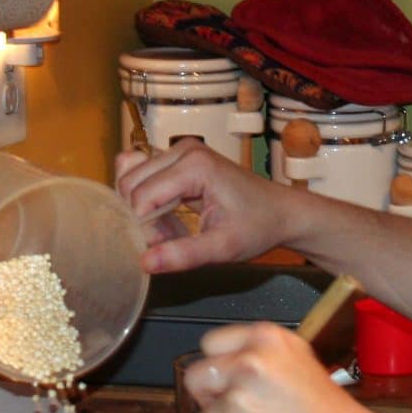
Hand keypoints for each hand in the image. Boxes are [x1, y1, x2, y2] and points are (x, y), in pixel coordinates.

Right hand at [114, 141, 293, 272]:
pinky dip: (147, 200)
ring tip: (174, 229)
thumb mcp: (223, 248)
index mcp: (194, 165)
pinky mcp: (177, 158)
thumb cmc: (258, 227)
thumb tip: (145, 262)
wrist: (280, 212)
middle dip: (143, 218)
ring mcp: (179, 150)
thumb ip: (184, 255)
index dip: (147, 229)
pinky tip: (169, 216)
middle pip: (131, 185)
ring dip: (144, 211)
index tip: (169, 246)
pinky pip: (142, 176)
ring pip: (131, 180)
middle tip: (171, 239)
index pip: (142, 198)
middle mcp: (183, 149)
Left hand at [184, 321, 385, 412]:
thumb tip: (223, 368)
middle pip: (197, 375)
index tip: (232, 380)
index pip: (211, 343)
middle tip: (242, 411)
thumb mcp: (300, 365)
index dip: (221, 366)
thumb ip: (261, 360)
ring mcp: (238, 396)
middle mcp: (250, 360)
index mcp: (269, 338)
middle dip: (211, 396)